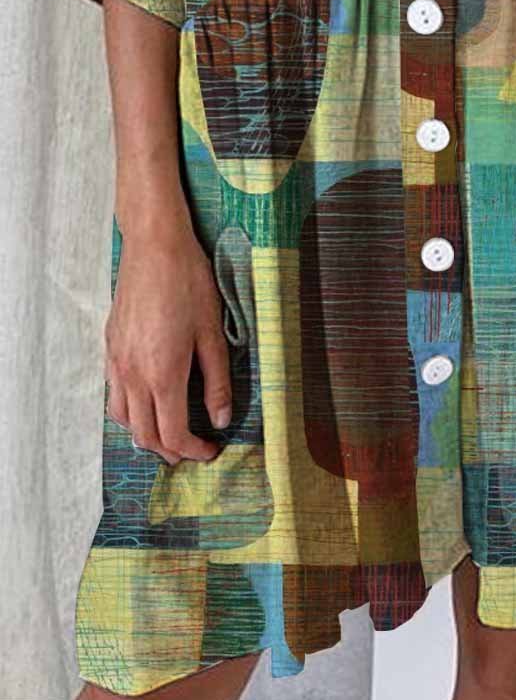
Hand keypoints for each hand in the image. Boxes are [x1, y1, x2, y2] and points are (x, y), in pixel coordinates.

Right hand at [104, 217, 232, 463]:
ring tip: (170, 432)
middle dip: (170, 451)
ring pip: (122, 418)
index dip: (193, 451)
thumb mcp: (213, 333)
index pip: (173, 434)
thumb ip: (216, 381)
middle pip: (144, 434)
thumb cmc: (189, 284)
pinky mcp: (110, 348)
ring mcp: (116, 362)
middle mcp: (133, 375)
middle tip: (193, 450)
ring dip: (146, 434)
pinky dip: (130, 410)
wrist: (154, 247)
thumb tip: (221, 419)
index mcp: (162, 374)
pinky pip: (114, 394)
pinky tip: (148, 401)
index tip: (212, 450)